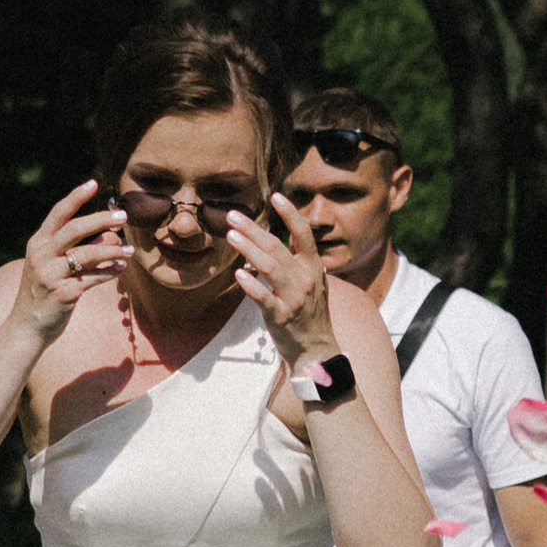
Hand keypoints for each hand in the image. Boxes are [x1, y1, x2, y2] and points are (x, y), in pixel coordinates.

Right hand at [15, 179, 128, 345]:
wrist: (26, 328)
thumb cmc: (45, 294)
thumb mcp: (54, 267)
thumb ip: (79, 249)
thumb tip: (110, 234)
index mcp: (38, 244)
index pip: (58, 214)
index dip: (76, 197)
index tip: (94, 183)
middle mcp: (41, 256)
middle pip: (74, 230)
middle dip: (101, 220)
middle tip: (123, 216)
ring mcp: (50, 275)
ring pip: (87, 255)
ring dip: (112, 250)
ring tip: (129, 250)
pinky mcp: (63, 294)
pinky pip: (92, 278)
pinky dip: (109, 272)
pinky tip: (120, 268)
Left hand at [226, 192, 336, 370]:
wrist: (316, 350)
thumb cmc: (309, 314)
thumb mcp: (311, 283)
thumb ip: (295, 261)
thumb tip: (270, 239)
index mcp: (313, 268)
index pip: (304, 234)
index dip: (290, 214)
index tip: (276, 195)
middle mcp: (306, 280)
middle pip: (277, 247)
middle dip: (253, 229)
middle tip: (233, 215)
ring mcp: (294, 299)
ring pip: (269, 268)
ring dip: (248, 249)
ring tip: (230, 236)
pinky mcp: (281, 317)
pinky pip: (264, 298)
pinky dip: (251, 285)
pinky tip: (238, 274)